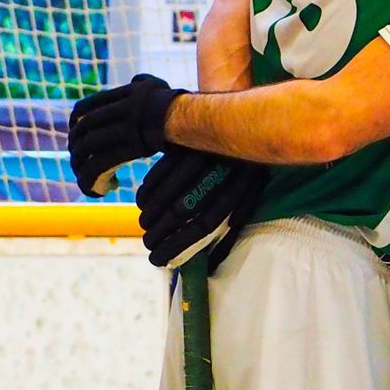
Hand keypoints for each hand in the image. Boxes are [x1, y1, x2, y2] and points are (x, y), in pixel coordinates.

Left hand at [66, 74, 185, 197]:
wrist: (200, 117)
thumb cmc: (184, 108)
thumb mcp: (158, 88)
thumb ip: (143, 85)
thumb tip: (136, 82)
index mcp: (123, 95)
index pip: (83, 108)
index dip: (74, 125)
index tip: (76, 138)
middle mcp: (120, 108)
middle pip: (82, 131)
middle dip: (76, 152)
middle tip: (81, 166)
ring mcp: (126, 126)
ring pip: (87, 150)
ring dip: (83, 169)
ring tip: (92, 182)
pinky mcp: (132, 146)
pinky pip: (101, 165)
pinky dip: (96, 179)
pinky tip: (108, 188)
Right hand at [136, 148, 268, 270]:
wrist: (247, 125)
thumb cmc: (246, 172)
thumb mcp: (246, 202)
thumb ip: (231, 234)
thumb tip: (211, 265)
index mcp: (235, 192)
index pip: (202, 227)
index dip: (178, 246)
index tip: (159, 259)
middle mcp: (216, 176)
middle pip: (181, 211)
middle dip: (159, 233)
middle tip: (147, 245)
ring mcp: (198, 158)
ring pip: (167, 192)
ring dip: (150, 214)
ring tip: (144, 226)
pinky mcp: (184, 145)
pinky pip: (159, 171)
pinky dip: (148, 189)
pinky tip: (142, 202)